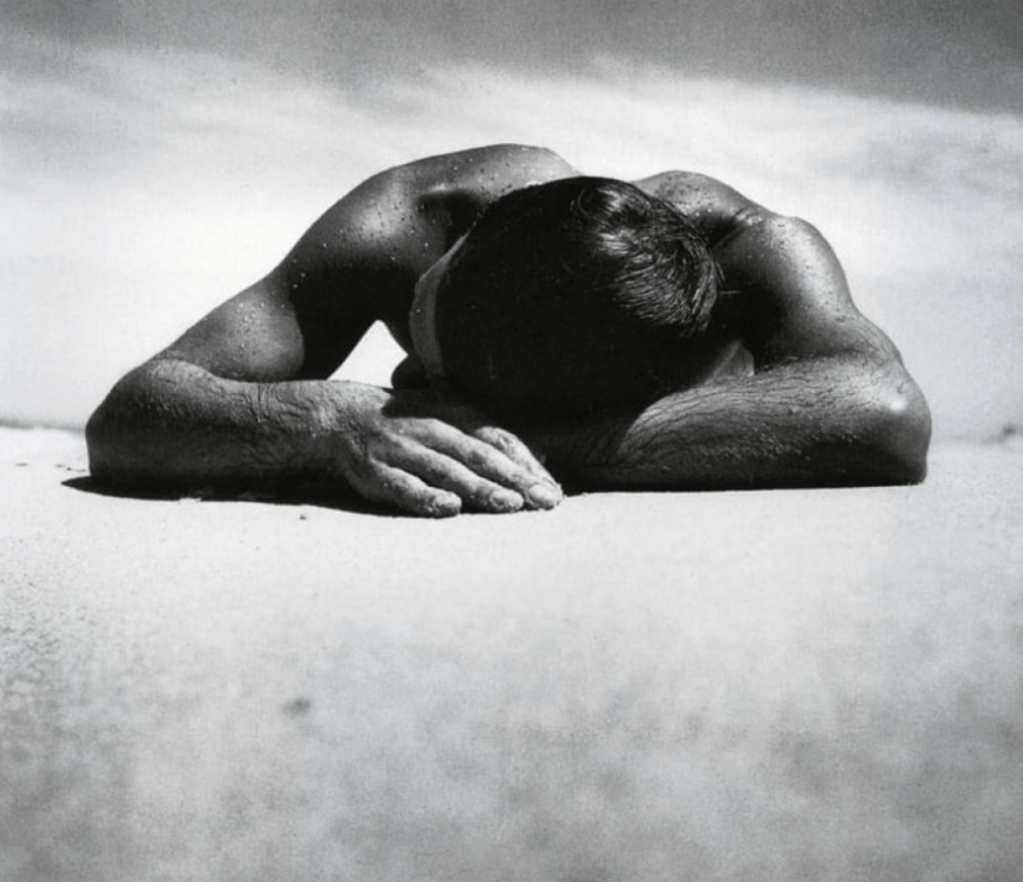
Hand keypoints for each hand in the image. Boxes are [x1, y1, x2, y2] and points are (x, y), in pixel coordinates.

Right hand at [326, 382, 562, 516]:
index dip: (526, 462)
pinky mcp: (377, 472)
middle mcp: (433, 428)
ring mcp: (404, 449)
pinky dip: (426, 497)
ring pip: (447, 470)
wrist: (341, 416)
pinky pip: (404, 486)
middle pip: (480, 454)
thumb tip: (538, 458)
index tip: (552, 488)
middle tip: (546, 500)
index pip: (499, 437)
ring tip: (510, 504)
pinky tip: (449, 508)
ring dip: (480, 488)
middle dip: (515, 478)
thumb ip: (488, 437)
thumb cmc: (409, 422)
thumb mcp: (448, 415)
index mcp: (455, 413)